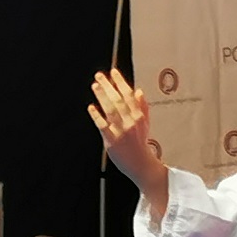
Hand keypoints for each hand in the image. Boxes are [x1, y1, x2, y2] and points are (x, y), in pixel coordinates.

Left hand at [89, 69, 168, 219]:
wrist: (140, 164)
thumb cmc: (140, 143)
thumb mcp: (145, 123)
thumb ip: (142, 107)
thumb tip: (138, 91)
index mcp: (139, 116)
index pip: (129, 95)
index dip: (121, 82)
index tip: (113, 72)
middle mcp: (131, 121)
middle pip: (119, 100)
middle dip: (109, 86)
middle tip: (99, 75)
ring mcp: (122, 131)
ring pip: (111, 110)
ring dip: (102, 96)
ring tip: (95, 86)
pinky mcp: (112, 141)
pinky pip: (103, 126)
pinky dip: (97, 115)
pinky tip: (91, 107)